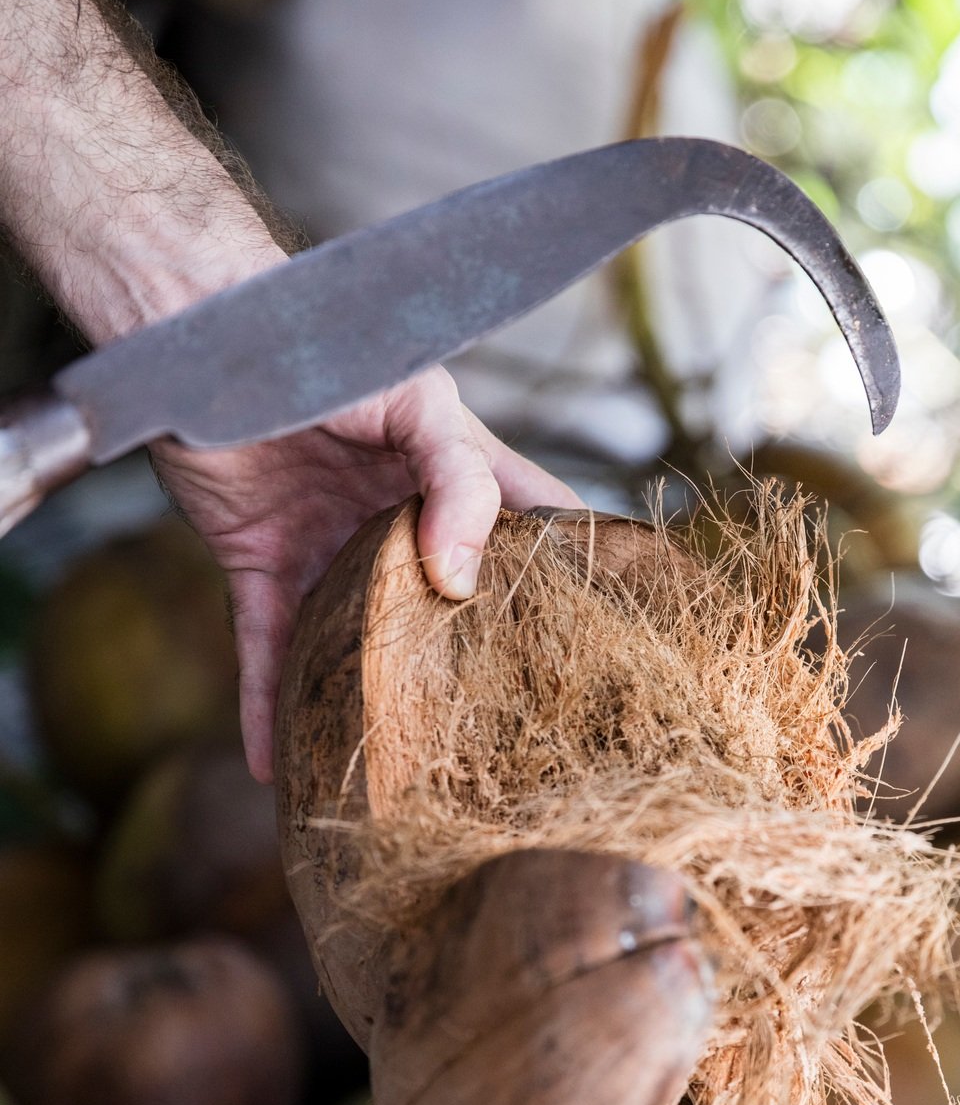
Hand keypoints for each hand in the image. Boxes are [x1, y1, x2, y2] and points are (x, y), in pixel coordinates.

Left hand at [153, 367, 577, 781]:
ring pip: (359, 642)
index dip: (572, 571)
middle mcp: (399, 522)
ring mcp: (332, 549)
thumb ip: (459, 482)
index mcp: (454, 475)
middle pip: (447, 606)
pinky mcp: (262, 566)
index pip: (533, 525)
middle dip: (472, 663)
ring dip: (372, 701)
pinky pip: (267, 650)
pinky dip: (266, 706)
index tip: (609, 633)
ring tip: (400, 769)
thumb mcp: (418, 404)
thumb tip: (464, 581)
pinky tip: (275, 763)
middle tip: (508, 729)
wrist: (204, 336)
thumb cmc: (325, 344)